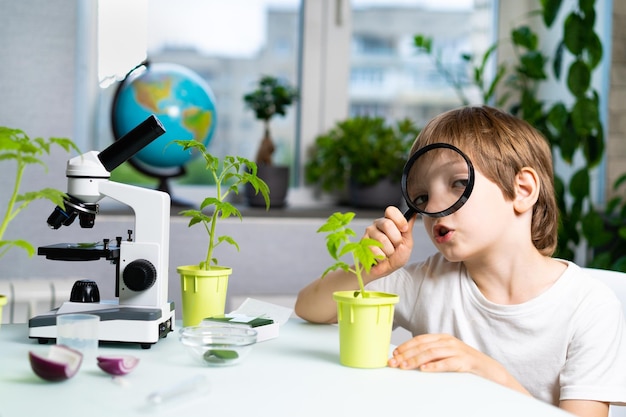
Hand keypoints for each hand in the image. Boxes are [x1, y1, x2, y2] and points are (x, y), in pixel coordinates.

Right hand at [364, 206, 414, 278]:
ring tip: (387, 253)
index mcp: (389, 221)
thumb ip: (408, 228)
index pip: (391, 211)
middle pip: (387, 224)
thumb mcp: (407, 242)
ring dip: (389, 251)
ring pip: (382, 239)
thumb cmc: (396, 256)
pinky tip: (380, 257)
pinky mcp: (363, 243)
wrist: (384, 270)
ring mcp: (369, 233)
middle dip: (396, 239)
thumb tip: (414, 213)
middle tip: (396, 246)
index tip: (404, 229)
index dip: (399, 220)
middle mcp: (377, 224)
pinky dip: (382, 257)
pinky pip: (375, 250)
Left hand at [388, 333, 502, 377]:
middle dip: (406, 354)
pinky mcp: (464, 362)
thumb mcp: (446, 355)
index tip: (394, 354)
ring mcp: (457, 350)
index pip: (420, 339)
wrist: (489, 369)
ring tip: (405, 366)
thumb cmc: (464, 362)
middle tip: (394, 362)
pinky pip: (447, 363)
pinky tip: (425, 370)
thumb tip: (408, 360)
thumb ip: (431, 355)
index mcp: (442, 338)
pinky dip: (434, 366)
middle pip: (423, 346)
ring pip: (432, 353)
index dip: (405, 346)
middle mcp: (448, 342)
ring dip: (416, 360)